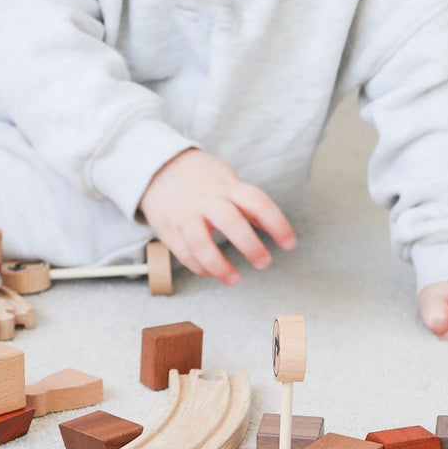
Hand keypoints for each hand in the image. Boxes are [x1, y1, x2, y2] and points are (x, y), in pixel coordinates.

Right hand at [139, 148, 294, 286]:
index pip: (258, 203)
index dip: (277, 224)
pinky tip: (212, 273)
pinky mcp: (169, 230)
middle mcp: (207, 201)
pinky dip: (199, 267)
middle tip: (264, 263)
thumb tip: (275, 227)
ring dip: (219, 265)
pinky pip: (184, 253)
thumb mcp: (228, 182)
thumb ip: (248, 205)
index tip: (290, 244)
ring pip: (200, 242)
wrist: (158, 168)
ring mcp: (186, 215)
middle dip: (250, 245)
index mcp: (227, 187)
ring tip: (234, 280)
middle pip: (230, 222)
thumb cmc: (202, 178)